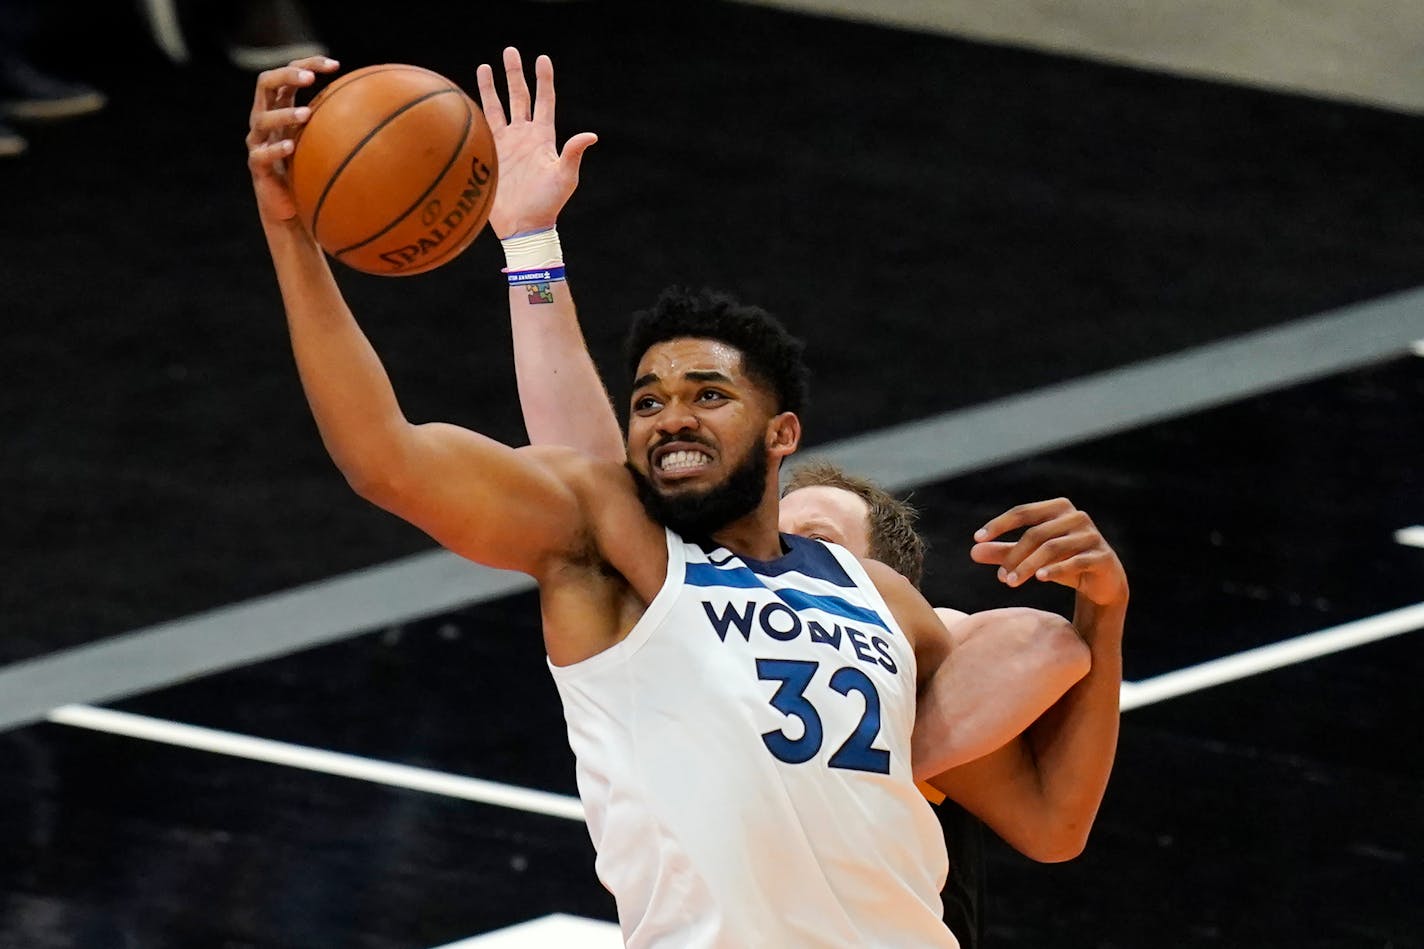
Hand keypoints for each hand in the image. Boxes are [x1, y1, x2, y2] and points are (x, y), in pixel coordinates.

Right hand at [246, 55, 339, 227]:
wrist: (293, 211)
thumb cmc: (312, 173)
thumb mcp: (329, 145)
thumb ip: (345, 126)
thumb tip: (392, 115)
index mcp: (280, 108)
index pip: (289, 75)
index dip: (308, 63)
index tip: (335, 65)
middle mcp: (265, 119)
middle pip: (265, 83)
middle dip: (288, 75)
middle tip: (310, 78)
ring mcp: (258, 141)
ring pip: (263, 118)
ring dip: (285, 114)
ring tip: (307, 115)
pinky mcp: (256, 165)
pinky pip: (262, 154)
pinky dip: (277, 149)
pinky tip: (292, 147)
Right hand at [476, 47, 597, 239]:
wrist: (522, 226)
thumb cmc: (547, 205)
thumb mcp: (564, 178)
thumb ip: (573, 154)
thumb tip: (591, 135)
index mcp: (544, 138)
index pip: (544, 101)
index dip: (544, 80)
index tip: (542, 58)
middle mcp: (524, 136)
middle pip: (519, 96)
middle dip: (515, 74)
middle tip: (510, 51)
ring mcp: (506, 144)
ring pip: (498, 107)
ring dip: (492, 87)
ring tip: (486, 65)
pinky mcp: (490, 155)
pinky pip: (481, 127)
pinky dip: (474, 111)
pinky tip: (465, 97)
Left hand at [970, 498, 1127, 606]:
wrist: (1103, 582)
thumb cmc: (1064, 562)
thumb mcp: (1031, 557)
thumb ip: (1004, 552)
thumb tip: (973, 551)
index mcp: (1058, 508)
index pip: (1023, 512)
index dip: (999, 524)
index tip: (977, 538)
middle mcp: (1076, 517)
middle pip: (1036, 533)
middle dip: (1014, 555)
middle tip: (1000, 577)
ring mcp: (1091, 535)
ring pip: (1052, 547)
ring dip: (1028, 565)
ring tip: (1010, 582)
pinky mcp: (1102, 556)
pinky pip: (1076, 561)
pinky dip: (1056, 569)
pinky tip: (1039, 578)